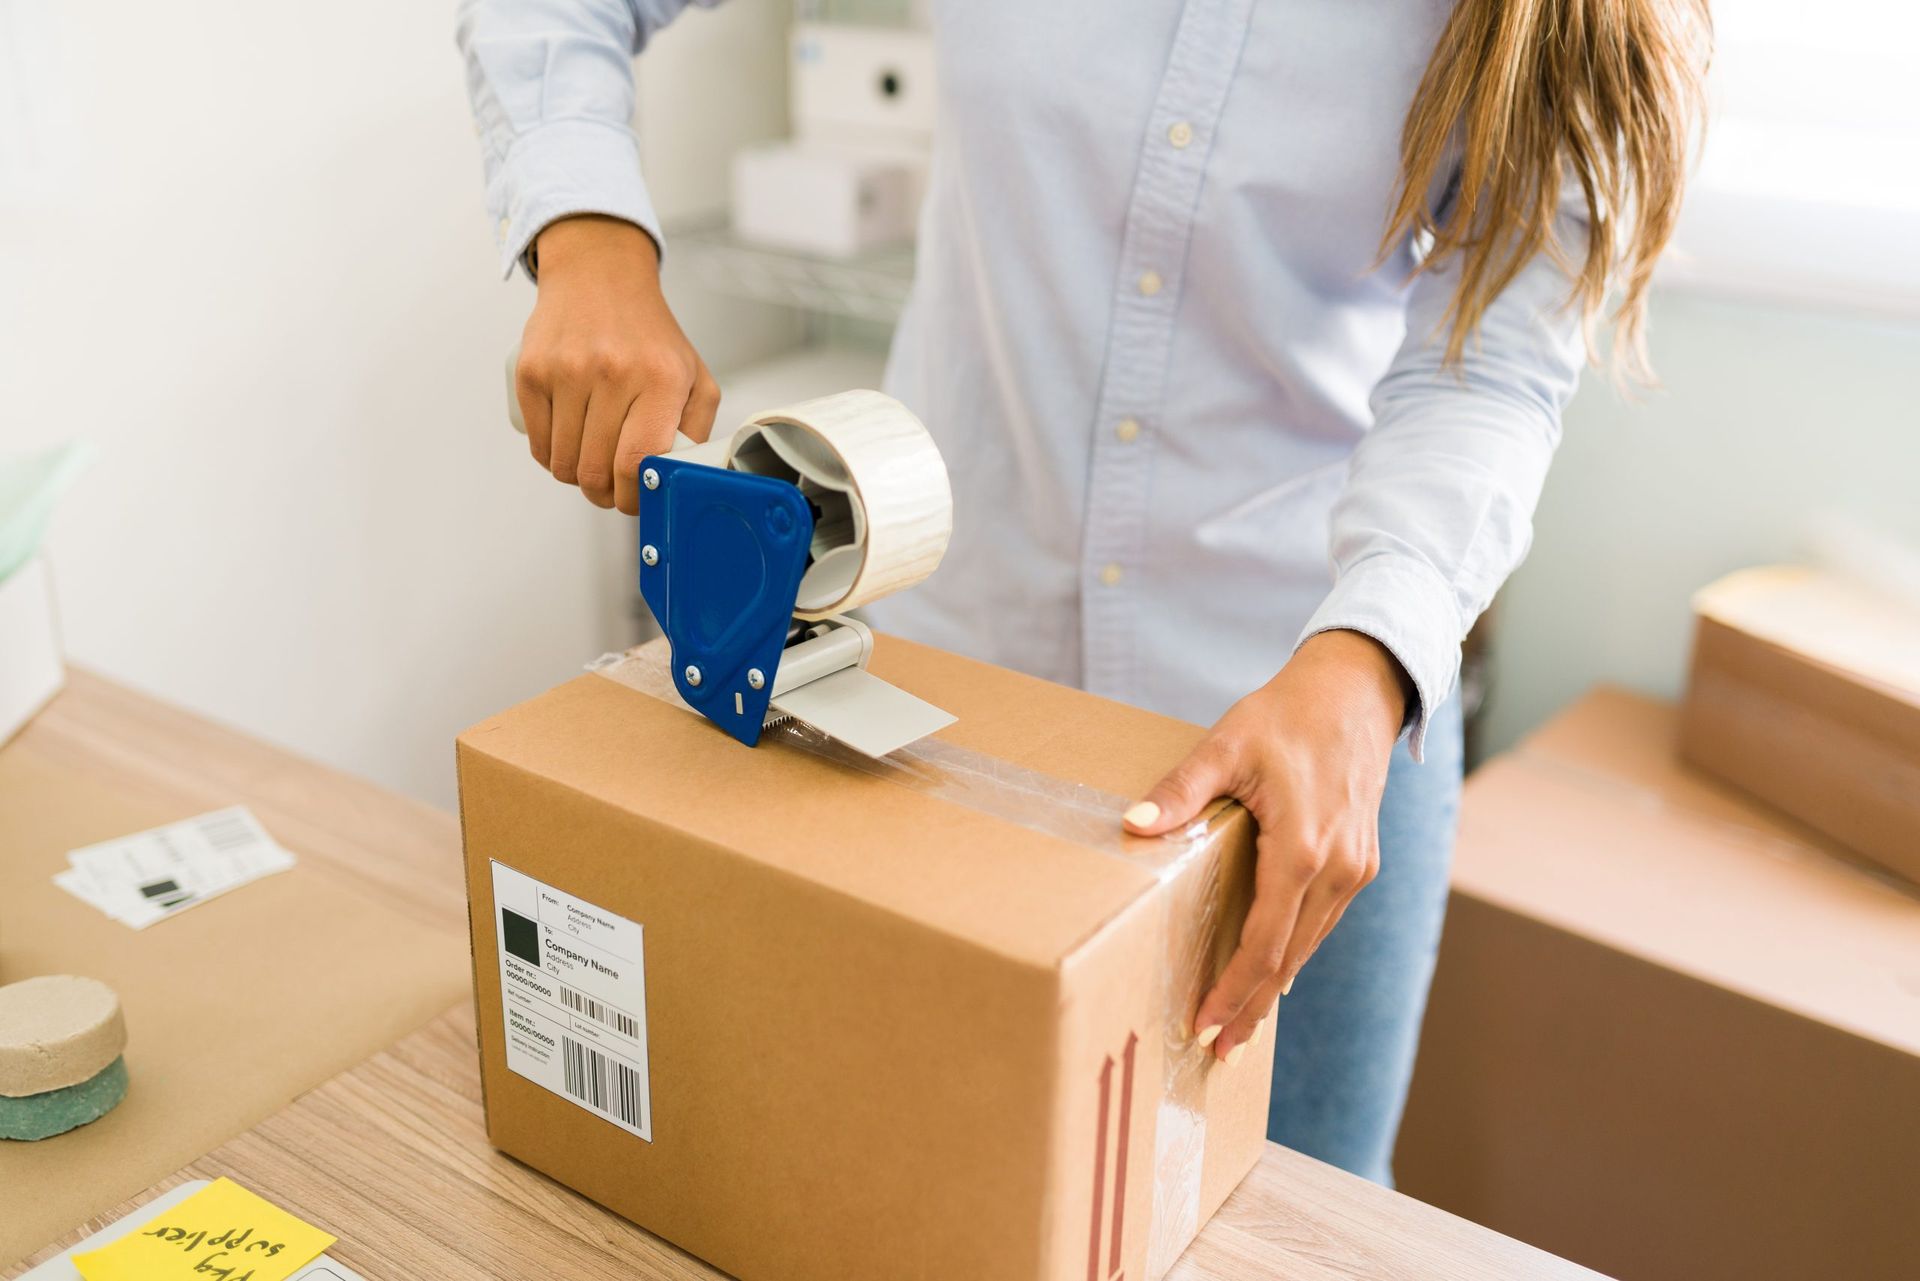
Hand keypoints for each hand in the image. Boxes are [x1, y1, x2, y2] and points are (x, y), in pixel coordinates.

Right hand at [515, 215, 721, 514]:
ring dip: (577, 476)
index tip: (634, 500)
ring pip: (564, 463)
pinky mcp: (532, 371)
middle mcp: (613, 373)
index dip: (633, 496)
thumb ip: (697, 431)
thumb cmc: (648, 333)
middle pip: (597, 470)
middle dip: (605, 494)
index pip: (638, 462)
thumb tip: (680, 480)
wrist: (598, 275)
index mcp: (661, 379)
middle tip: (611, 488)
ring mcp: (567, 371)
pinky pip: (538, 443)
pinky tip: (569, 442)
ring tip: (591, 461)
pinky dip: (552, 456)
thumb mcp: (694, 375)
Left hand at [1123, 630, 1412, 1061]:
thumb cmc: (1285, 715)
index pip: (1263, 944)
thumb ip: (1180, 791)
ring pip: (1309, 945)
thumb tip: (1132, 826)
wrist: (1355, 692)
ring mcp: (1355, 869)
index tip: (1204, 1026)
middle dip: (1252, 1009)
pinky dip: (1295, 953)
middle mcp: (1336, 869)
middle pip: (1289, 959)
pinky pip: (1322, 922)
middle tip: (1217, 1052)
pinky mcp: (1361, 862)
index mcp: (1301, 850)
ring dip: (1274, 988)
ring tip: (1240, 1028)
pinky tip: (1275, 977)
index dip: (1233, 992)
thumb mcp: (1225, 746)